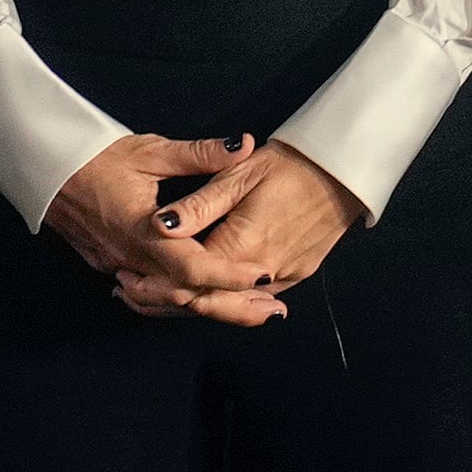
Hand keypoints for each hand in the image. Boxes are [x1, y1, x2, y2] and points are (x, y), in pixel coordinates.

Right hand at [45, 132, 280, 317]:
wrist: (42, 166)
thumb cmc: (95, 156)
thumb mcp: (150, 150)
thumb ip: (200, 154)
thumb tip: (245, 146)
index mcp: (141, 229)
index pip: (190, 265)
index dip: (228, 276)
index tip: (264, 277)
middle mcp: (128, 256)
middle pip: (184, 294)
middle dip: (230, 304)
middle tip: (274, 310)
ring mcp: (115, 264)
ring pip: (167, 298)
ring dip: (208, 305)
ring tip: (252, 309)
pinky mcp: (108, 265)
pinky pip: (149, 291)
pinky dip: (181, 298)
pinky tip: (208, 299)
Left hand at [116, 140, 363, 322]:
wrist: (343, 169)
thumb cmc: (289, 165)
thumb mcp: (238, 176)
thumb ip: (198, 206)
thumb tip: (160, 226)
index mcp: (244, 244)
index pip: (190, 280)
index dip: (155, 286)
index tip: (127, 281)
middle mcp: (265, 269)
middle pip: (206, 303)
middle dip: (166, 302)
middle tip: (133, 293)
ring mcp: (285, 275)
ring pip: (229, 306)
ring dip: (192, 303)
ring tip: (155, 296)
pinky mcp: (298, 274)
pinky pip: (254, 299)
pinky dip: (225, 301)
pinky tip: (203, 293)